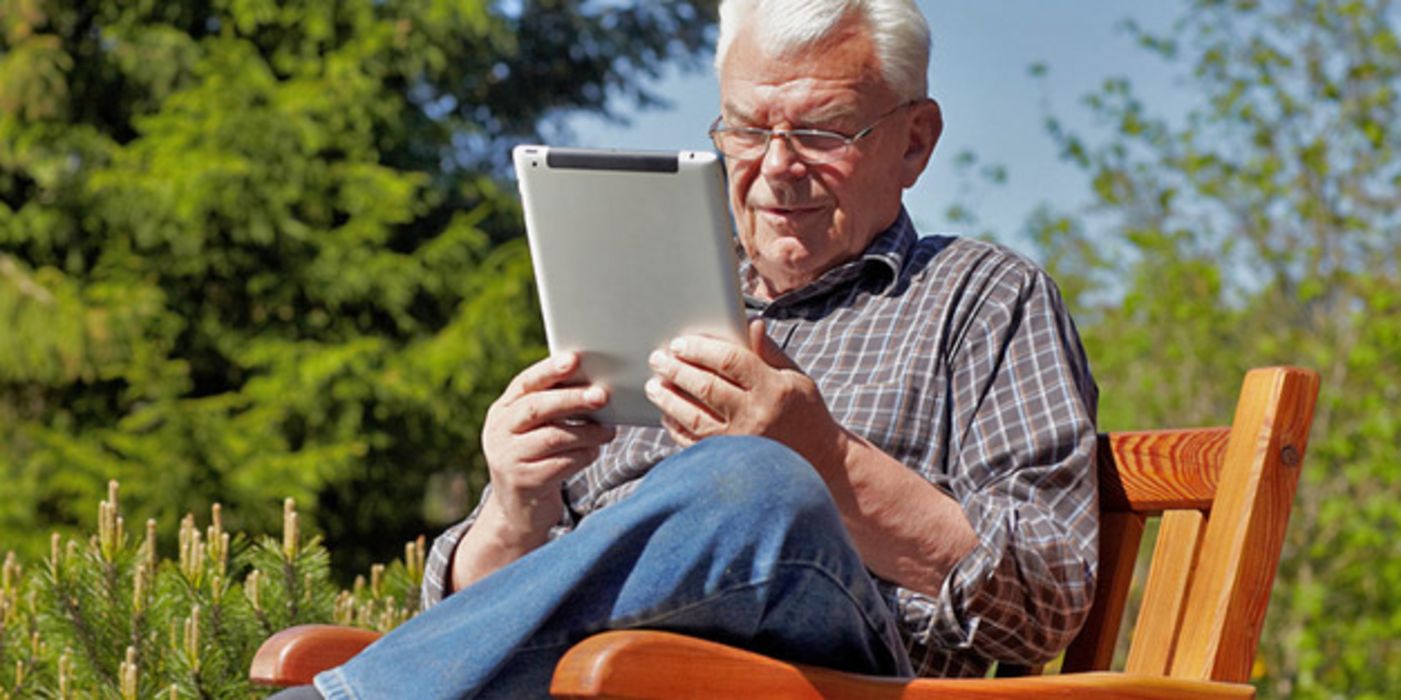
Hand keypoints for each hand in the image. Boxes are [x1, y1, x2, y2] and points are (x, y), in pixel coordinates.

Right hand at [480, 352, 615, 539]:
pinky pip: (562, 463)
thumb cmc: (537, 458)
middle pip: (537, 408)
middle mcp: (498, 432)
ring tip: (609, 431)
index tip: (574, 359)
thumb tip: (595, 384)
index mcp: (501, 411)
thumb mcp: (535, 430)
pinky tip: (594, 452)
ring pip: (553, 437)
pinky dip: (583, 455)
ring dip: (587, 432)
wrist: (518, 510)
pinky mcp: (524, 483)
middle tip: (602, 395)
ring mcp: (507, 459)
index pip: (524, 383)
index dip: (549, 370)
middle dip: (572, 399)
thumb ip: (553, 408)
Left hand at [644, 319, 844, 467]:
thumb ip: (769, 351)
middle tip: (658, 358)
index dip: (701, 349)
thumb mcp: (796, 376)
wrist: (819, 460)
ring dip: (668, 398)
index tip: (680, 343)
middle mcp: (755, 415)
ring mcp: (740, 441)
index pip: (730, 360)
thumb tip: (750, 323)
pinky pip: (694, 443)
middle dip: (676, 369)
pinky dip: (676, 427)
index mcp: (773, 389)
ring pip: (693, 416)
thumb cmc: (805, 412)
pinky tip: (666, 414)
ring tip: (654, 384)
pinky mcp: (730, 460)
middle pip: (706, 387)